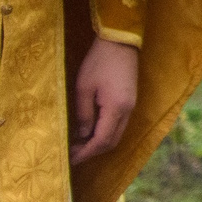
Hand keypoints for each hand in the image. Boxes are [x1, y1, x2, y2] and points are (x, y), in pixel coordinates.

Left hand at [70, 37, 138, 163]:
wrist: (120, 42)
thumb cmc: (98, 63)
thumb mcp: (84, 88)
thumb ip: (84, 114)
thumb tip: (82, 135)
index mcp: (116, 108)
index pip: (102, 140)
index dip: (86, 152)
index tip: (71, 159)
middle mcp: (127, 110)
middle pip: (112, 141)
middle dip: (92, 151)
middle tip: (73, 153)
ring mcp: (131, 105)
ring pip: (117, 134)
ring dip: (99, 142)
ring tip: (79, 143)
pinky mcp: (130, 100)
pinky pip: (118, 124)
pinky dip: (105, 132)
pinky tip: (91, 129)